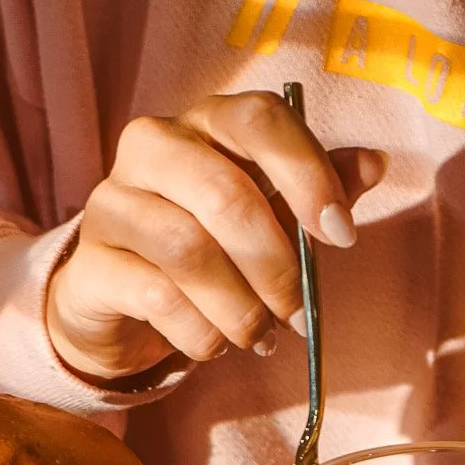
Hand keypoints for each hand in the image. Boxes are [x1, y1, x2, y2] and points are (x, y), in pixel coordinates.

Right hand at [46, 91, 385, 380]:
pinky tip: (216, 346)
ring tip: (261, 337)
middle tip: (298, 312)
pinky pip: (156, 298)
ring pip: (188, 251)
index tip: (342, 235)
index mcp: (206, 121)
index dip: (308, 175)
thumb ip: (315, 188)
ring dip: (240, 308)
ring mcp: (112, 202)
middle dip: (275, 265)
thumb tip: (373, 164)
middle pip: (224, 193)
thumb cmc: (208, 245)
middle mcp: (152, 145)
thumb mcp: (269, 214)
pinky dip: (201, 333)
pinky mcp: (91, 262)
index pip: (260, 119)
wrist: (121, 299)